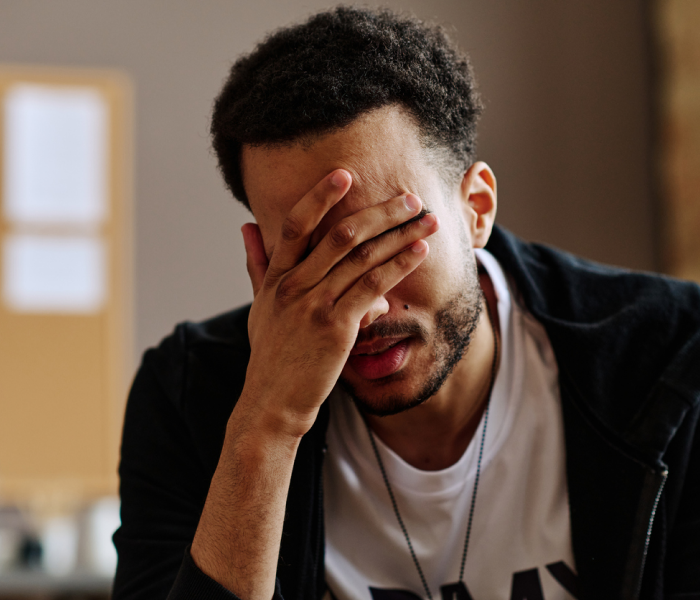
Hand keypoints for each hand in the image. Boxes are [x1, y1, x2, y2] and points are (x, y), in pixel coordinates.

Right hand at [234, 168, 437, 440]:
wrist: (272, 402)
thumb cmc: (271, 355)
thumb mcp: (258, 306)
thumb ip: (256, 264)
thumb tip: (245, 226)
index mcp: (276, 277)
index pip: (296, 225)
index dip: (320, 196)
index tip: (345, 174)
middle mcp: (294, 285)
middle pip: (341, 235)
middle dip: (381, 212)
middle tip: (410, 199)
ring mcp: (314, 305)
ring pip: (363, 257)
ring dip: (401, 235)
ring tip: (427, 221)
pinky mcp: (336, 327)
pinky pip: (373, 287)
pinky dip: (399, 266)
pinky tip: (420, 253)